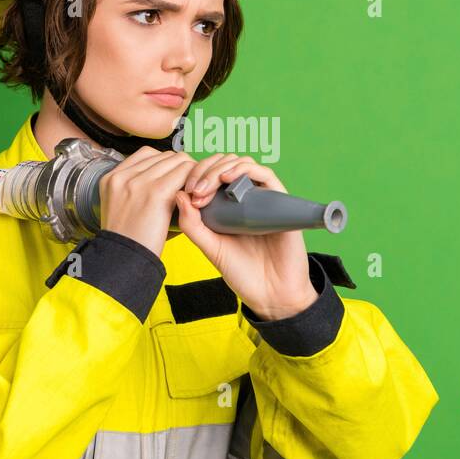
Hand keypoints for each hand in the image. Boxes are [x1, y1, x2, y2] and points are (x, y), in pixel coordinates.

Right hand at [100, 147, 197, 257]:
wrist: (123, 260)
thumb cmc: (126, 242)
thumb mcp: (119, 210)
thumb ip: (132, 192)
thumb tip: (158, 182)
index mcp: (111, 178)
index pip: (146, 155)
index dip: (165, 165)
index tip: (174, 179)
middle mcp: (123, 175)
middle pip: (163, 155)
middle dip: (179, 168)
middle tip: (189, 186)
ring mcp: (138, 182)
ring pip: (177, 160)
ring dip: (189, 173)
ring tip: (194, 191)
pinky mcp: (156, 192)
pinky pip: (184, 172)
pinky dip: (194, 181)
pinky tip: (197, 195)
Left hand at [174, 154, 318, 319]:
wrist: (271, 294)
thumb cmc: (243, 273)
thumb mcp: (210, 248)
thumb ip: (193, 225)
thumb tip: (179, 195)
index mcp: (227, 207)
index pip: (211, 175)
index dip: (196, 175)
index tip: (186, 191)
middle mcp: (245, 199)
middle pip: (225, 164)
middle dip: (205, 170)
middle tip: (195, 188)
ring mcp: (262, 199)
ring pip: (243, 164)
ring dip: (222, 167)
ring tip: (208, 185)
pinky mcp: (280, 203)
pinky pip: (266, 175)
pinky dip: (246, 169)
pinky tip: (229, 178)